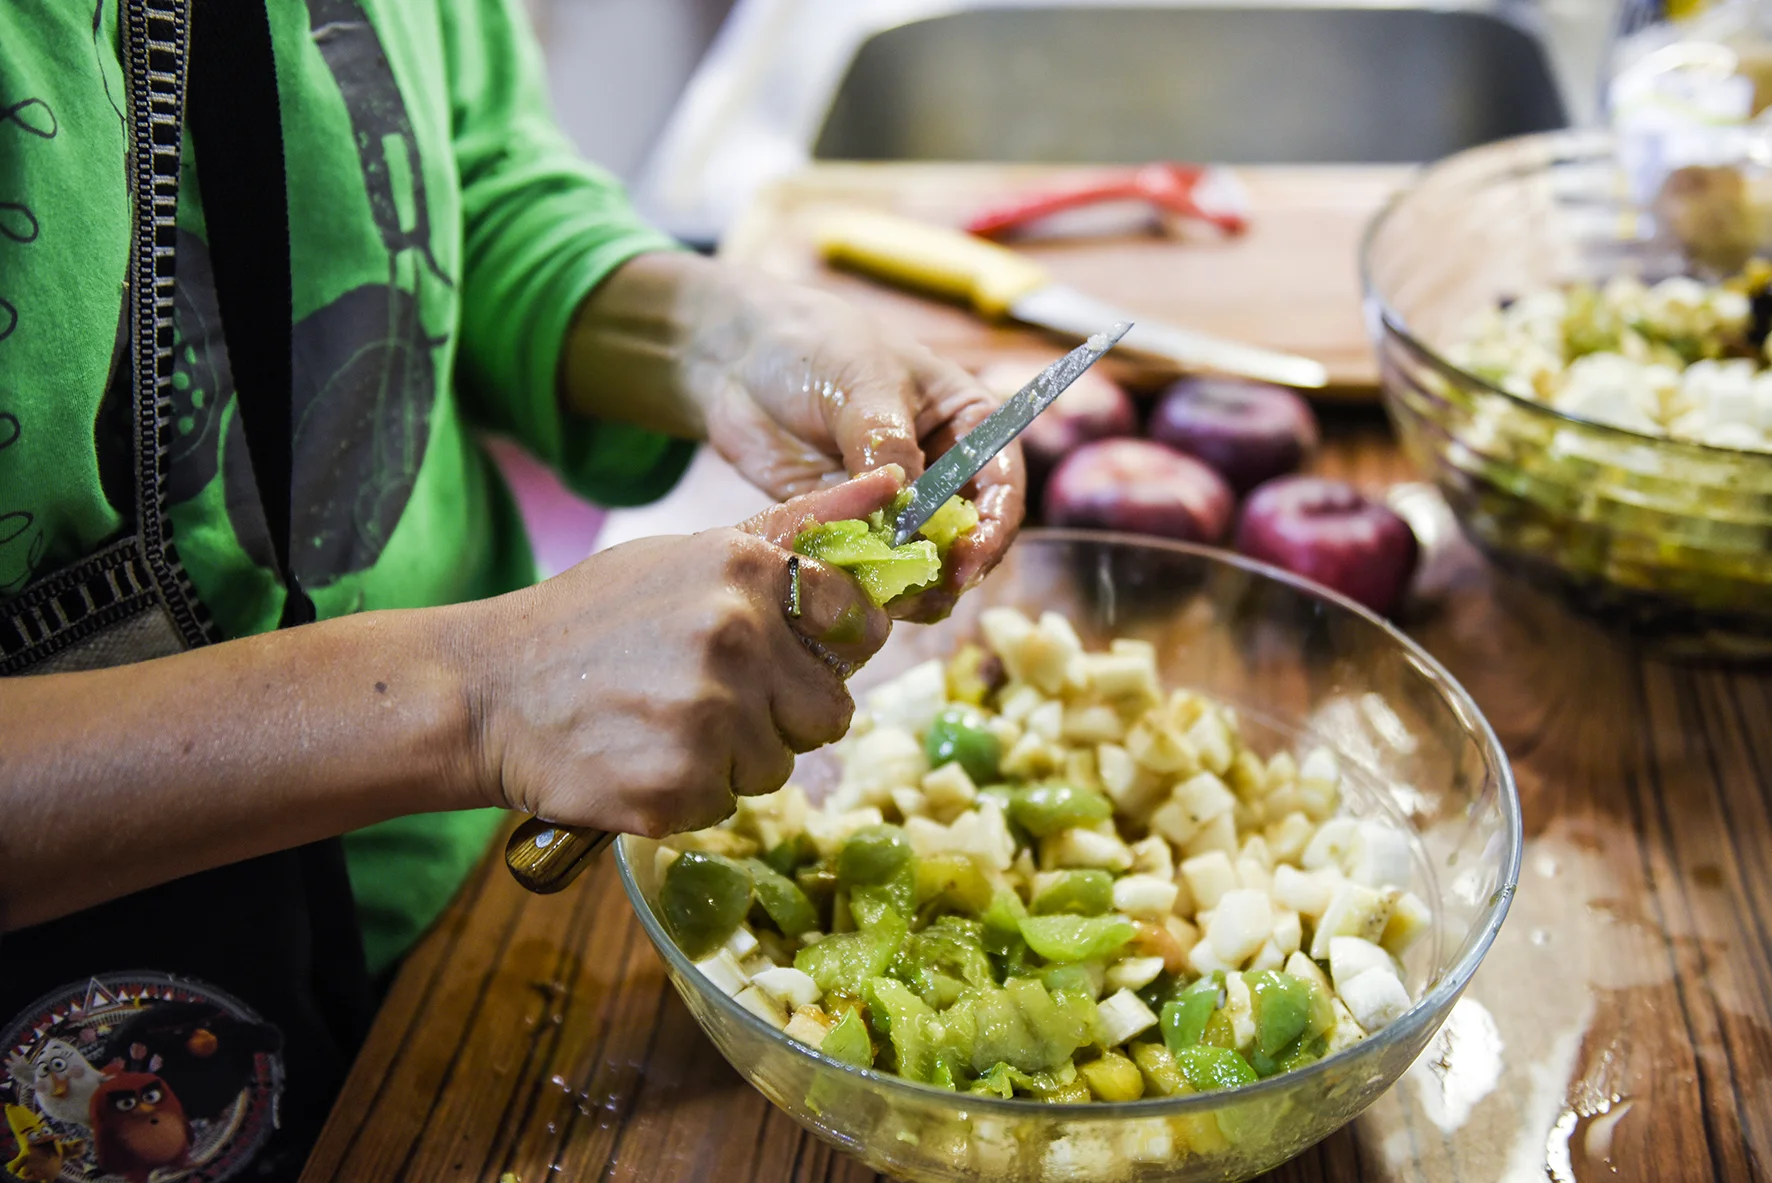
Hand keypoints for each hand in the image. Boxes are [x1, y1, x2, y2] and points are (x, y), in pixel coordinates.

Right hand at [464, 469, 901, 837]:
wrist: (484, 692)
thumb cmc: (593, 621)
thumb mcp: (693, 555)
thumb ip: (799, 529)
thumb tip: (894, 482)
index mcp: (746, 571)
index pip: (856, 624)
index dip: (828, 648)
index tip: (788, 654)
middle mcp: (736, 638)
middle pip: (829, 710)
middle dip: (782, 713)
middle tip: (707, 697)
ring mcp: (708, 718)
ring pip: (778, 765)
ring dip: (733, 758)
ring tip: (663, 724)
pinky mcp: (678, 787)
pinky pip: (726, 805)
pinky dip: (689, 793)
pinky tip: (640, 758)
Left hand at [564, 254, 1026, 620]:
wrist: (744, 356)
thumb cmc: (820, 347)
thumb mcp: (864, 383)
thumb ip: (886, 445)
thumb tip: (905, 511)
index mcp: (969, 426)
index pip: (1000, 488)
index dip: (990, 531)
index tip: (965, 564)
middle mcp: (942, 472)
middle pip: (965, 538)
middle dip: (947, 571)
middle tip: (919, 596)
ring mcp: (897, 504)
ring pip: (917, 562)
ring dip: (904, 586)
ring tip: (879, 600)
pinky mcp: (852, 527)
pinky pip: (866, 566)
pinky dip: (859, 582)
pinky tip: (841, 589)